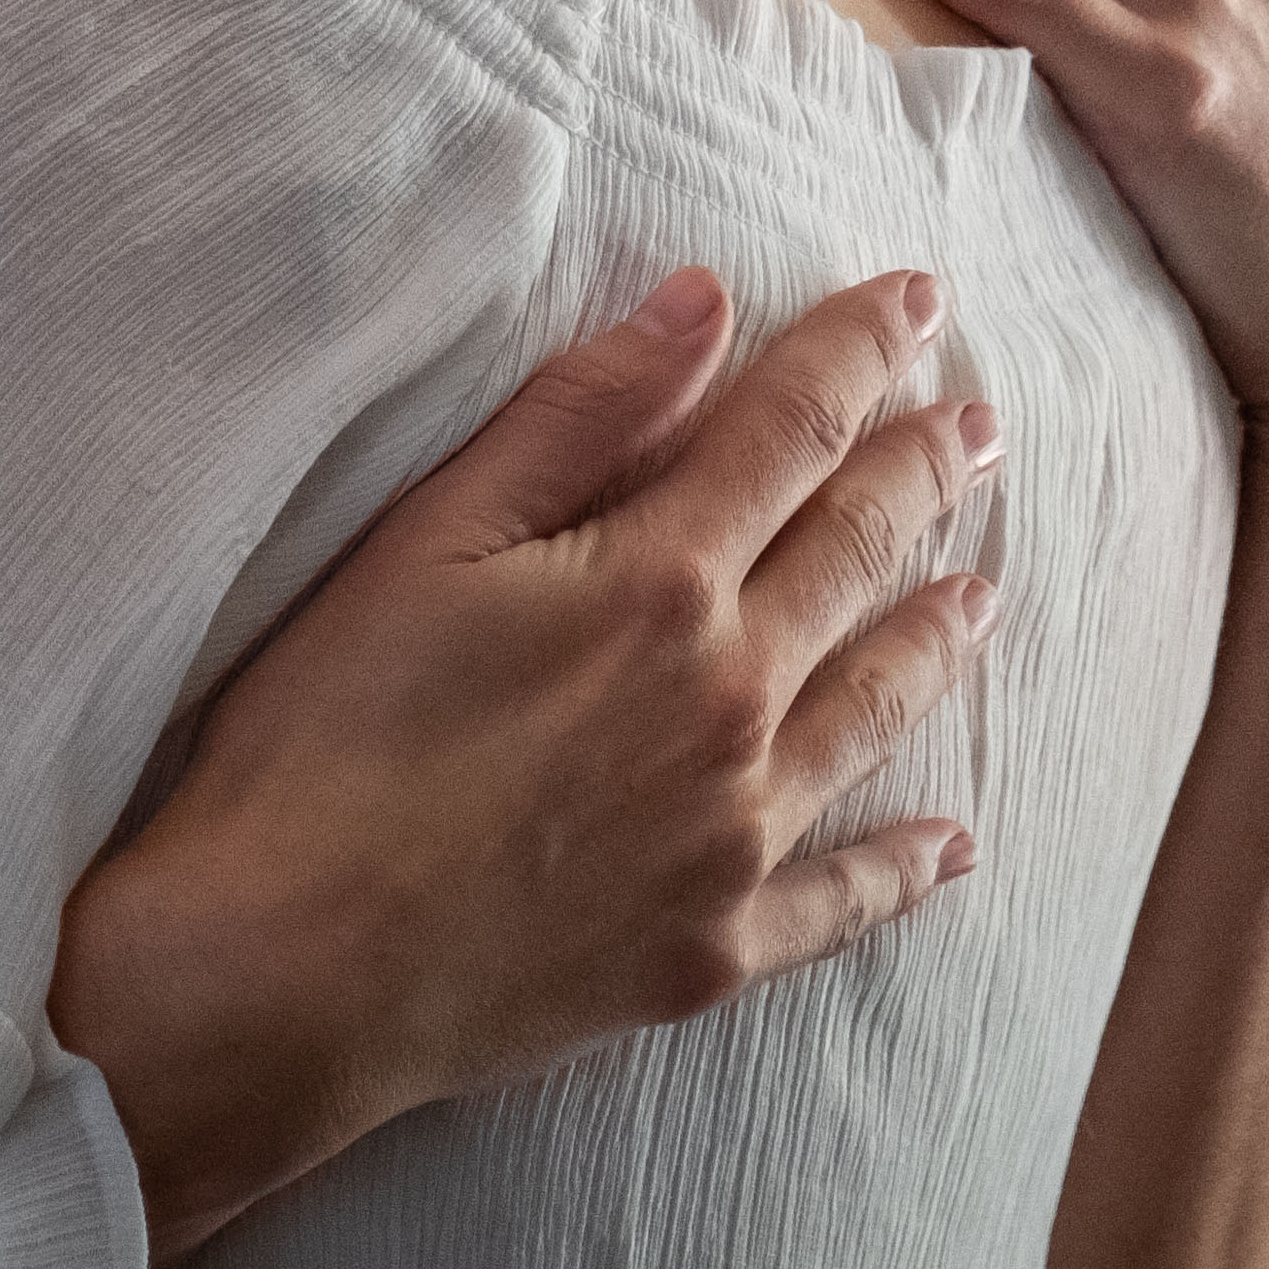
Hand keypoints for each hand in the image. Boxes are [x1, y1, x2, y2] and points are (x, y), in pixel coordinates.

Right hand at [53, 267, 999, 1255]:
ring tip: (984, 588)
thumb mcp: (430, 538)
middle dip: (922, 475)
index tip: (920, 299)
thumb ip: (578, 414)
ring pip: (874, 709)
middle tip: (979, 426)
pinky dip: (904, 865)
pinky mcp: (712, 949)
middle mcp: (729, 703)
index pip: (793, 430)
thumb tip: (705, 303)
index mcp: (658, 583)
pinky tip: (953, 843)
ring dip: (935, 635)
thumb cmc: (327, 737)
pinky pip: (843, 896)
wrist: (285, 969)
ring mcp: (733, 837)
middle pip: (856, 556)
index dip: (861, 352)